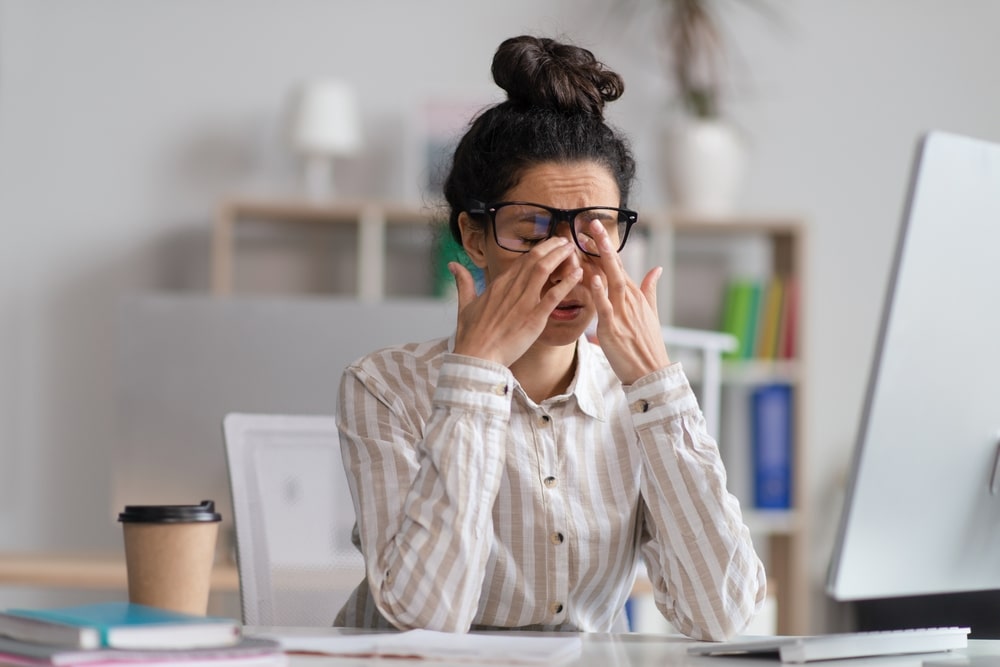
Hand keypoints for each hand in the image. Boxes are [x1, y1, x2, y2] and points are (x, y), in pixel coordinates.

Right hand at [449, 237, 583, 366]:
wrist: (477, 356)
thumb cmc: (471, 335)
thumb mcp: (465, 305)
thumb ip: (463, 282)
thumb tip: (453, 265)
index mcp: (498, 285)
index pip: (522, 260)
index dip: (538, 250)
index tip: (550, 245)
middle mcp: (511, 288)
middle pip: (535, 258)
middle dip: (552, 246)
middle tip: (565, 240)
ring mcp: (523, 302)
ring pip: (544, 269)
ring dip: (560, 256)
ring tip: (572, 249)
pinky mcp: (534, 318)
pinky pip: (554, 296)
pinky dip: (567, 283)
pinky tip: (579, 274)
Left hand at [587, 221, 670, 383]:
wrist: (651, 371)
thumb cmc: (648, 344)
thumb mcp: (652, 312)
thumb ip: (650, 289)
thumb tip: (656, 269)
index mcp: (635, 294)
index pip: (618, 265)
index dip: (605, 247)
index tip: (593, 230)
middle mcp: (629, 299)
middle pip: (614, 266)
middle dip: (602, 244)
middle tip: (589, 223)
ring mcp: (622, 312)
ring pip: (609, 280)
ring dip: (599, 259)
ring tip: (588, 240)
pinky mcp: (613, 328)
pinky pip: (605, 307)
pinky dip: (599, 292)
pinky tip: (593, 278)